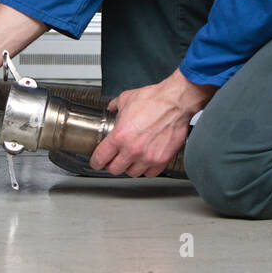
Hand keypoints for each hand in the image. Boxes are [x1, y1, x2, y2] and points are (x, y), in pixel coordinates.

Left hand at [90, 70, 216, 176]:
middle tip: (114, 159)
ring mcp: (148, 157)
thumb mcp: (126, 98)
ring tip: (131, 159)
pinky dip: (147, 169)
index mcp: (120, 136)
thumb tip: (111, 107)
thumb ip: (115, 106)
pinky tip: (146, 160)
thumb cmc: (154, 100)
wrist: (176, 102)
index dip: (96, 161)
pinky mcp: (162, 159)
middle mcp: (132, 150)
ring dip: (130, 167)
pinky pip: (150, 173)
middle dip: (112, 164)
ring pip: (132, 173)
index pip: (100, 158)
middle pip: (115, 169)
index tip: (96, 162)